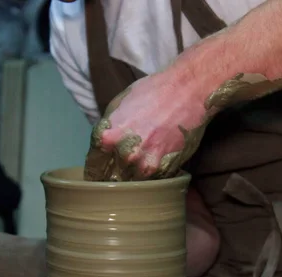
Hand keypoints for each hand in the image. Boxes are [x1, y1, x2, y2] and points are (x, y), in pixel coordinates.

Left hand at [84, 70, 210, 180]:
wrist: (187, 91)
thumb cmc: (154, 91)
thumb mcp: (121, 103)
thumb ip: (110, 126)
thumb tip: (104, 142)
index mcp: (108, 136)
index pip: (94, 164)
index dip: (98, 167)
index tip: (101, 170)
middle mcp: (124, 153)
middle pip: (112, 176)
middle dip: (116, 174)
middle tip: (125, 167)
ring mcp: (144, 163)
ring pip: (133, 182)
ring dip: (136, 177)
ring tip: (143, 164)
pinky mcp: (164, 168)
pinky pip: (153, 180)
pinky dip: (154, 175)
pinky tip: (158, 161)